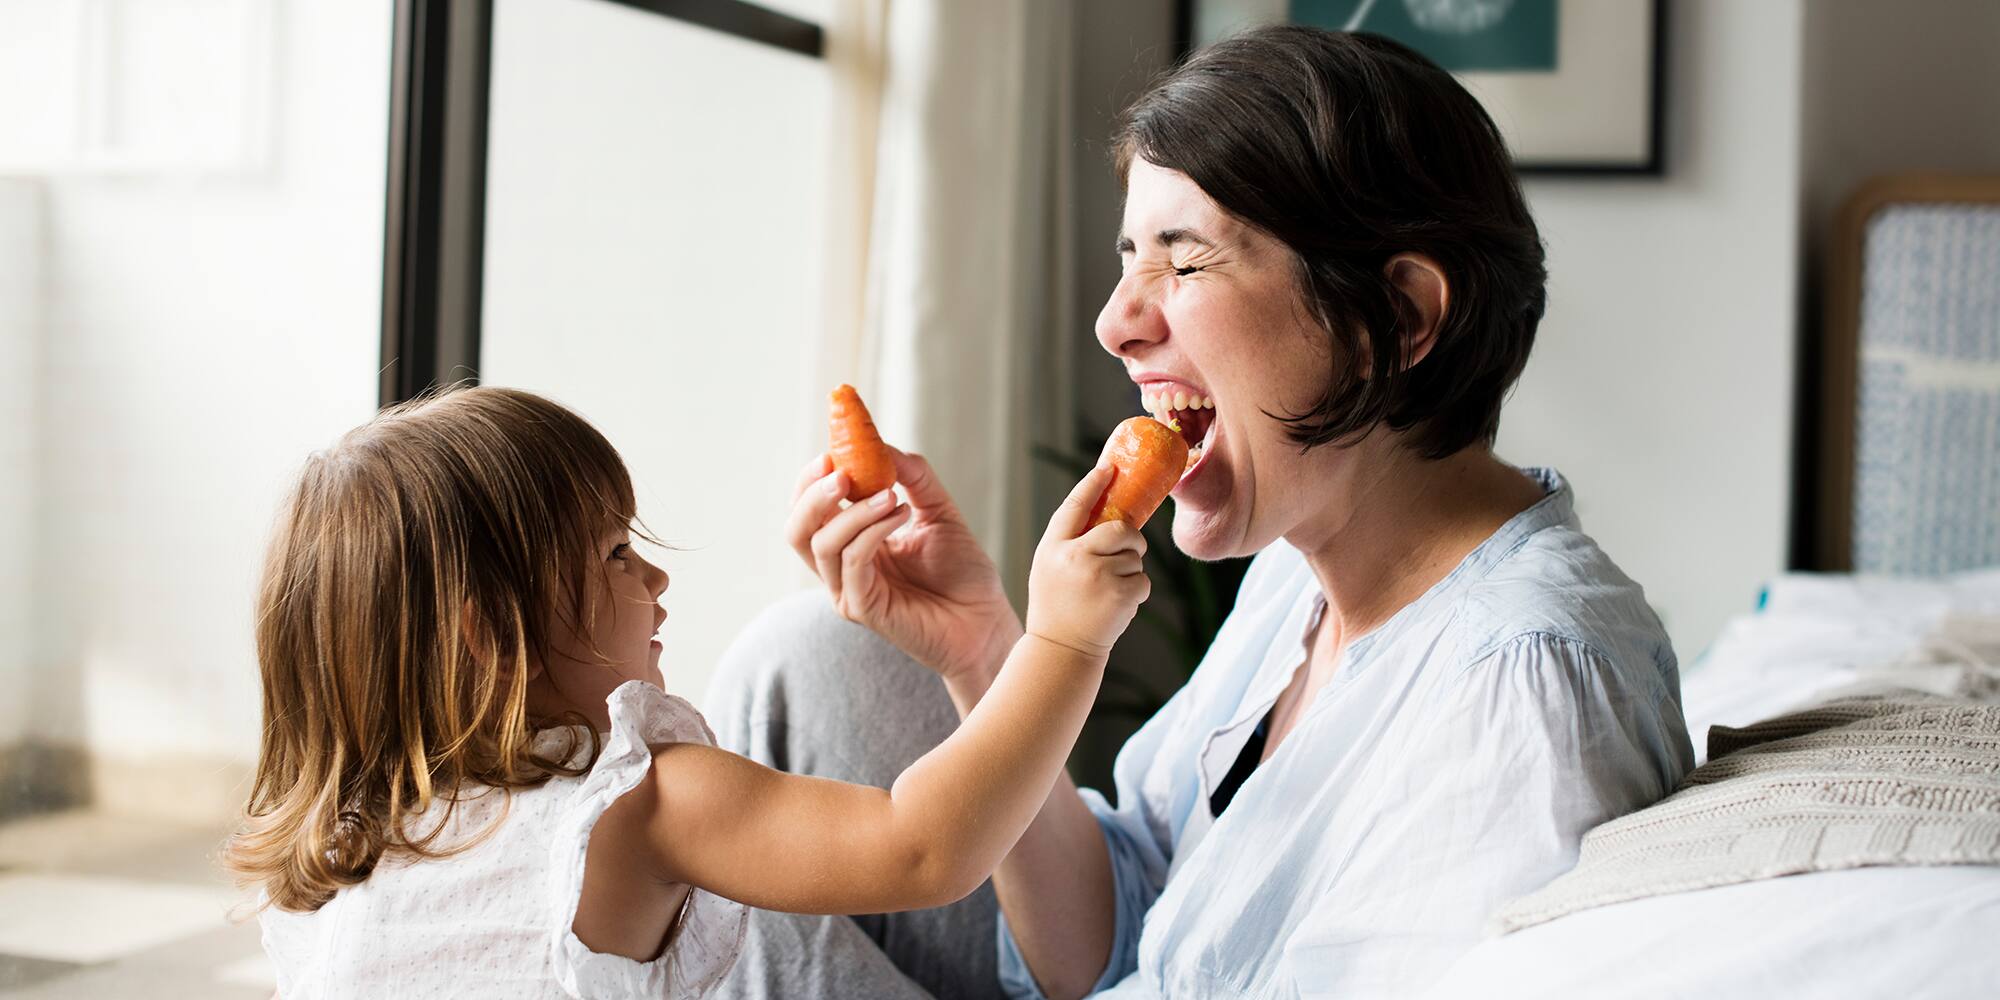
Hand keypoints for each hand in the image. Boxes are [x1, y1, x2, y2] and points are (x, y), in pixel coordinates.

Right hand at [785, 447, 1023, 685]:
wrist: (985, 619)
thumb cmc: (962, 572)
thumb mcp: (937, 510)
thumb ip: (912, 476)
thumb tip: (882, 443)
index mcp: (851, 544)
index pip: (810, 511)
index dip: (810, 481)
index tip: (830, 453)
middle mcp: (842, 569)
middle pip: (798, 530)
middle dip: (812, 495)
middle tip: (841, 471)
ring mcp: (848, 591)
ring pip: (822, 544)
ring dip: (853, 511)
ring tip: (891, 494)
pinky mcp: (862, 609)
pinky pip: (853, 562)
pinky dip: (872, 531)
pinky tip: (900, 514)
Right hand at [1024, 466, 1149, 658]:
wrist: (1061, 650)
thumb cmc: (1058, 606)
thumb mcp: (1051, 568)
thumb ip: (1072, 542)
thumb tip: (1110, 514)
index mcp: (1053, 547)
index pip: (1076, 506)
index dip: (1093, 484)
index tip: (1110, 468)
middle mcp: (1073, 557)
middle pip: (1120, 528)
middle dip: (1131, 539)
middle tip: (1127, 552)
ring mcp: (1097, 576)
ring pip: (1135, 556)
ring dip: (1131, 571)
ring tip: (1109, 591)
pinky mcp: (1118, 595)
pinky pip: (1143, 580)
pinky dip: (1137, 592)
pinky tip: (1117, 604)